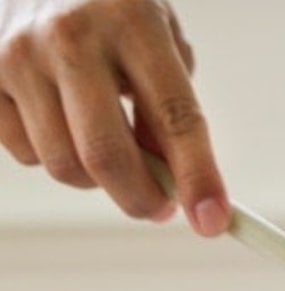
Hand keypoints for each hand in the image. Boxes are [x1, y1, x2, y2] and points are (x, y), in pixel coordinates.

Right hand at [0, 0, 229, 235]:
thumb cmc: (110, 8)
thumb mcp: (158, 38)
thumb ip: (171, 104)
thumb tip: (172, 179)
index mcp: (133, 22)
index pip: (175, 116)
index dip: (198, 177)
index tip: (213, 221)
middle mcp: (71, 38)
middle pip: (107, 156)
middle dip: (142, 200)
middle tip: (161, 209)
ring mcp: (19, 57)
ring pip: (64, 165)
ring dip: (98, 180)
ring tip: (110, 148)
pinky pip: (25, 154)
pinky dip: (53, 157)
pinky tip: (64, 124)